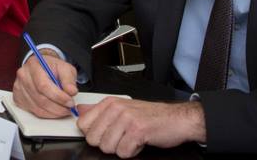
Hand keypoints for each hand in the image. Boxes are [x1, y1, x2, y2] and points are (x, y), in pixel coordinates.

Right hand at [12, 50, 79, 116]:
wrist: (42, 67)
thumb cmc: (52, 67)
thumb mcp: (64, 68)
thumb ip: (69, 79)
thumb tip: (71, 91)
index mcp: (33, 65)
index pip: (43, 85)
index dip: (58, 97)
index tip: (70, 102)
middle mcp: (23, 76)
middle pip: (40, 98)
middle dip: (58, 107)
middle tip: (69, 108)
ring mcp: (19, 88)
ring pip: (37, 107)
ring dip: (53, 112)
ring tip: (63, 109)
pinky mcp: (18, 98)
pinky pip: (33, 111)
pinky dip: (46, 114)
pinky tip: (54, 110)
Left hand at [76, 97, 205, 157]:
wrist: (176, 119)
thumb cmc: (150, 116)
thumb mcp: (122, 108)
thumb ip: (99, 110)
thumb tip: (80, 110)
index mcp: (109, 103)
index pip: (83, 124)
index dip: (94, 134)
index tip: (106, 133)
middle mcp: (116, 108)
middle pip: (93, 139)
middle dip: (108, 143)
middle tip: (122, 137)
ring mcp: (126, 119)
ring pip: (107, 147)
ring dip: (121, 148)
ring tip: (131, 139)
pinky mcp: (137, 131)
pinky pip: (123, 153)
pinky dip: (132, 152)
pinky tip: (139, 143)